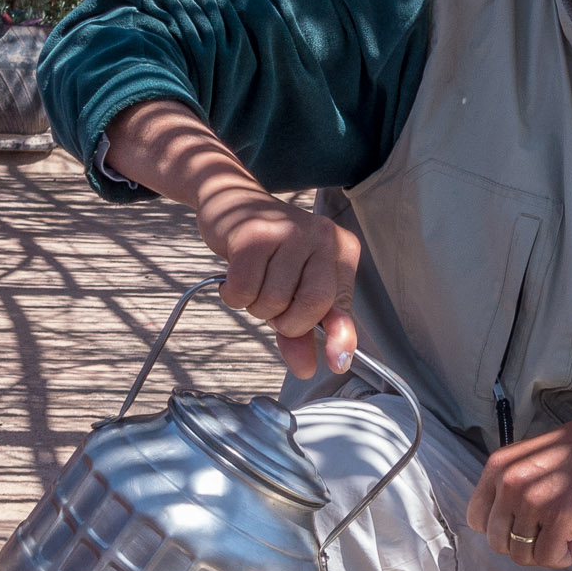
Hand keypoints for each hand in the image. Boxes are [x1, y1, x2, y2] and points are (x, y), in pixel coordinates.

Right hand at [104, 101, 360, 376]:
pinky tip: (233, 278)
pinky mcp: (254, 234)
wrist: (230, 201)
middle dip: (286, 321)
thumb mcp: (293, 288)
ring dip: (255, 306)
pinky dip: (233, 296)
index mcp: (341, 250)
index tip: (337, 362)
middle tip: (273, 305)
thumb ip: (303, 329)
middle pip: (311, 306)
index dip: (339, 335)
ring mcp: (289, 232)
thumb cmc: (269, 251)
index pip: (340, 303)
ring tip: (253, 281)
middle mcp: (322, 237)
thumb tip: (306, 369)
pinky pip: (243, 289)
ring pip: (273, 301)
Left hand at [467, 411, 571, 567]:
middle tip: (547, 535)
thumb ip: (509, 487)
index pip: (476, 520)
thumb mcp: (529, 460)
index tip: (523, 528)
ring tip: (566, 536)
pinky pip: (549, 558)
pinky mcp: (558, 517)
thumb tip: (503, 528)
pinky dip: (565, 557)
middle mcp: (508, 484)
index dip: (500, 531)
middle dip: (523, 546)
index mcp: (497, 468)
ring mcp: (532, 501)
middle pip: (497, 543)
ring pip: (522, 555)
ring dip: (546, 553)